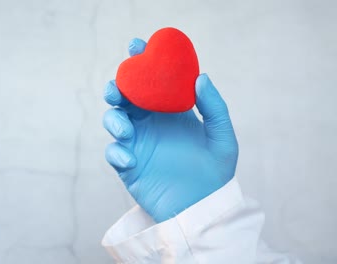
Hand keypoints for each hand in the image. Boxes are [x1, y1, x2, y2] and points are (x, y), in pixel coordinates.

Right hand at [103, 38, 238, 222]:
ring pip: (114, 120)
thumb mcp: (222, 138)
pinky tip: (131, 160)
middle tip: (119, 87)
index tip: (136, 46)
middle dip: (117, 86)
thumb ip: (214, 107)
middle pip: (126, 96)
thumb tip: (201, 77)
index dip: (142, 61)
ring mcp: (137, 143)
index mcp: (171, 111)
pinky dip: (117, 152)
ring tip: (126, 128)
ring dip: (114, 118)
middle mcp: (151, 122)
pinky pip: (114, 152)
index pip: (153, 81)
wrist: (202, 209)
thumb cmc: (215, 173)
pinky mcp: (127, 165)